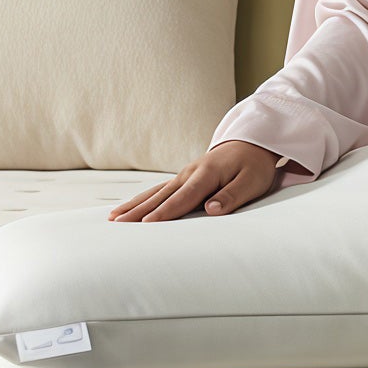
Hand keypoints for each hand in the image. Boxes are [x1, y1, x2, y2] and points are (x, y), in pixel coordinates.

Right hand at [109, 139, 288, 222]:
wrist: (252, 143)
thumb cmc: (254, 166)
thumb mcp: (252, 182)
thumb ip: (232, 196)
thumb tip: (211, 209)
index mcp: (206, 175)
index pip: (183, 198)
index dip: (165, 212)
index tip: (147, 224)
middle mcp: (189, 174)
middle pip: (161, 196)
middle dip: (138, 211)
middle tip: (118, 224)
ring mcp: (183, 175)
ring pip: (154, 193)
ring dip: (133, 205)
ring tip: (113, 218)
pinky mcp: (182, 179)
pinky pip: (158, 190)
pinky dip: (141, 200)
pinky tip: (128, 209)